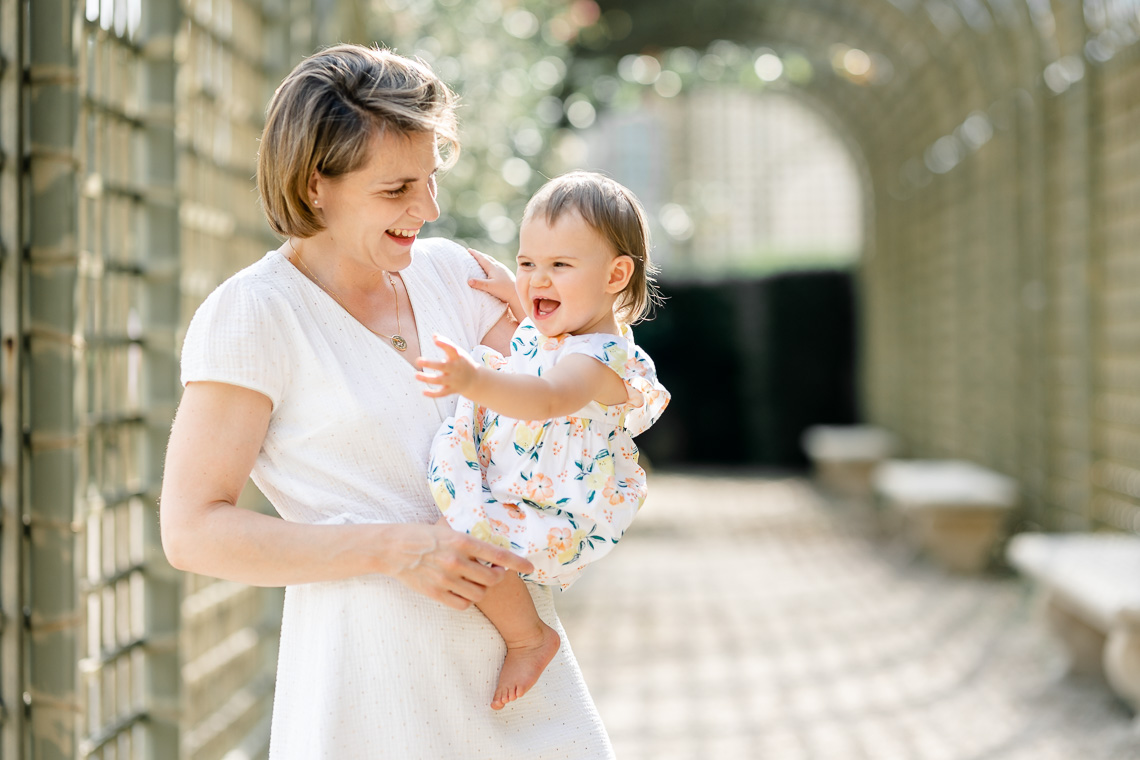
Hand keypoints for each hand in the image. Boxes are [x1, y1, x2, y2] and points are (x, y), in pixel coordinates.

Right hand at [384, 522, 533, 609]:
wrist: (392, 549)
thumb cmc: (421, 534)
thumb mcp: (447, 527)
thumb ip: (467, 535)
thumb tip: (489, 532)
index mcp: (461, 541)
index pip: (498, 554)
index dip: (518, 563)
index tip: (530, 567)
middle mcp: (456, 562)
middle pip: (492, 579)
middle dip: (499, 577)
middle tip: (497, 573)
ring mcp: (446, 580)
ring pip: (479, 594)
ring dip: (483, 589)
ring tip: (479, 581)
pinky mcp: (436, 594)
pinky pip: (463, 604)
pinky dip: (468, 600)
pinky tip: (465, 591)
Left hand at [415, 334, 480, 397]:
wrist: (476, 380)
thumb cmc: (462, 362)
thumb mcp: (457, 352)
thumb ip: (446, 344)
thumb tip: (434, 335)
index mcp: (458, 357)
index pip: (452, 349)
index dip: (444, 344)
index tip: (435, 340)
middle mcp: (456, 368)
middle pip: (443, 366)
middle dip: (430, 364)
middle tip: (417, 360)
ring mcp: (454, 380)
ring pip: (440, 380)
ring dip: (427, 378)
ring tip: (416, 375)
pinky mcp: (452, 390)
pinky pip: (442, 393)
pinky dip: (433, 394)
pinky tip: (423, 392)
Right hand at [467, 248, 523, 320]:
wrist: (517, 294)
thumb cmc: (504, 290)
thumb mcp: (489, 287)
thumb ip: (479, 283)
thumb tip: (468, 280)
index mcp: (493, 268)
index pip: (482, 258)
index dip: (475, 254)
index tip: (469, 250)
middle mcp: (498, 266)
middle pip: (487, 258)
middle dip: (480, 255)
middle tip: (473, 252)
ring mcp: (503, 269)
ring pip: (493, 261)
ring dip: (486, 259)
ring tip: (482, 259)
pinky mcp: (507, 273)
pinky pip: (497, 265)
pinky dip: (491, 264)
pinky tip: (493, 268)